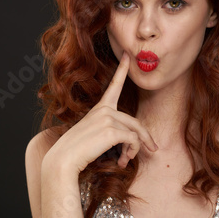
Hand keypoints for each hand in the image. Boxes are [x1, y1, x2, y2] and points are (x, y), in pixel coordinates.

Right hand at [43, 51, 157, 174]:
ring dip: (134, 150)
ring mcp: (108, 118)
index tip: (128, 56)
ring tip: (125, 160)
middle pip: (135, 122)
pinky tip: (121, 161)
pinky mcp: (112, 130)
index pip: (114, 85)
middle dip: (146, 137)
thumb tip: (133, 141)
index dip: (122, 69)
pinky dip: (131, 152)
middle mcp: (105, 109)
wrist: (64, 159)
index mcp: (100, 108)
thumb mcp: (95, 135)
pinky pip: (132, 140)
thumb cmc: (77, 150)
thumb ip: (113, 131)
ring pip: (135, 133)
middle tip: (154, 149)